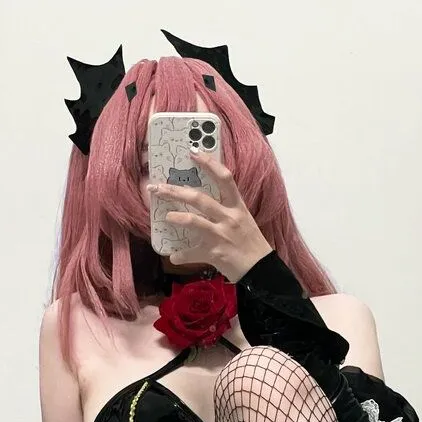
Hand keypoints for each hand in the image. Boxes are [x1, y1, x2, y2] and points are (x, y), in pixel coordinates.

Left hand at [146, 150, 272, 282]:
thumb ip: (226, 211)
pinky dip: (181, 255)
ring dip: (176, 217)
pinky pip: (192, 253)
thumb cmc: (252, 244)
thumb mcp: (243, 221)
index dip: (209, 163)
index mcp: (237, 206)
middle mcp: (229, 217)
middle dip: (176, 191)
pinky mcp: (215, 253)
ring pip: (194, 220)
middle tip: (159, 187)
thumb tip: (204, 205)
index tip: (193, 152)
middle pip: (199, 198)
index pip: (225, 178)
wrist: (262, 270)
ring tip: (167, 217)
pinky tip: (174, 256)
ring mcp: (221, 235)